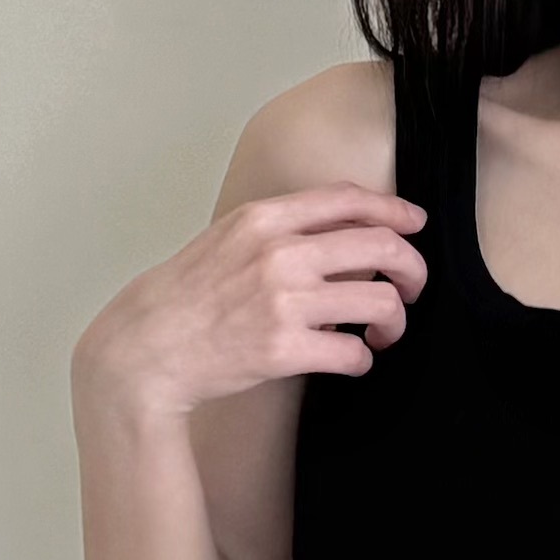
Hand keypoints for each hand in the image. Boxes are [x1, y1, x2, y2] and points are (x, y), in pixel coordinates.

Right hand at [71, 185, 426, 427]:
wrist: (145, 347)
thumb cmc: (186, 296)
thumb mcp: (227, 239)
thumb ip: (281, 230)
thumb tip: (343, 233)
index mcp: (264, 219)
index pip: (349, 199)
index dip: (395, 210)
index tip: (415, 225)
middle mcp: (278, 253)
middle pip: (381, 246)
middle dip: (412, 269)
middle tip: (412, 288)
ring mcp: (282, 301)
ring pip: (380, 302)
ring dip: (394, 321)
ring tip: (383, 333)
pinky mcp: (283, 349)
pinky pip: (355, 353)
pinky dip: (363, 359)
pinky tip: (351, 359)